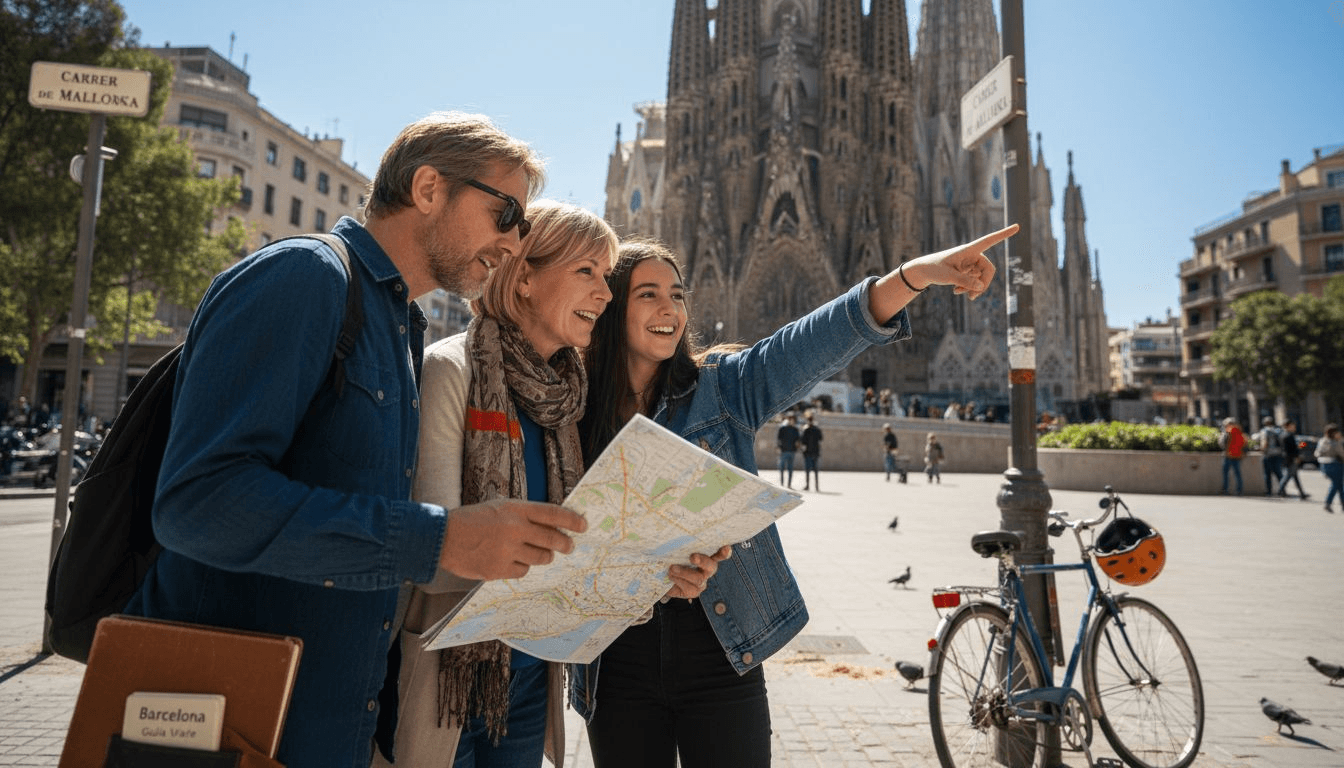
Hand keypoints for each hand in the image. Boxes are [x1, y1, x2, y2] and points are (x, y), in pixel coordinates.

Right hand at [439, 498, 587, 579]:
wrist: (443, 537)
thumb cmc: (471, 520)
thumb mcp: (499, 507)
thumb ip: (523, 514)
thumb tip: (551, 525)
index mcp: (515, 509)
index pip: (553, 513)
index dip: (572, 520)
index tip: (583, 525)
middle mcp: (515, 528)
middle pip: (553, 539)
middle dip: (565, 544)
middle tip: (569, 546)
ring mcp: (508, 550)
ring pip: (540, 558)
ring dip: (543, 556)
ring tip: (538, 553)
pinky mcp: (499, 569)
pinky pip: (523, 571)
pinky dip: (521, 567)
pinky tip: (512, 561)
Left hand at [664, 545, 732, 599]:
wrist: (663, 577)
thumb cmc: (672, 559)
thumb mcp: (675, 551)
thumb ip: (679, 545)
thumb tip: (674, 534)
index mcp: (706, 556)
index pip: (718, 553)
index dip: (724, 552)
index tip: (726, 548)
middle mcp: (707, 570)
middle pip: (711, 566)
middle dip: (703, 561)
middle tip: (693, 557)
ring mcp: (701, 582)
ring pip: (698, 579)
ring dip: (684, 572)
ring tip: (672, 568)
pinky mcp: (693, 592)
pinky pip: (688, 587)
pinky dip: (677, 580)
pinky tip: (670, 576)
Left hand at [868, 224, 1017, 320]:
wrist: (923, 271)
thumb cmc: (934, 269)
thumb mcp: (948, 277)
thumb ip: (965, 282)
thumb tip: (981, 287)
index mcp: (968, 249)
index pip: (989, 240)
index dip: (1003, 234)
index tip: (1017, 226)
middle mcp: (972, 255)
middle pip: (988, 269)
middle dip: (983, 284)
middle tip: (973, 297)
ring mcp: (970, 263)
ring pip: (981, 278)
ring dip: (973, 288)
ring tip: (958, 293)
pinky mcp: (967, 271)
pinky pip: (975, 281)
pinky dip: (968, 288)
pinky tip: (956, 292)